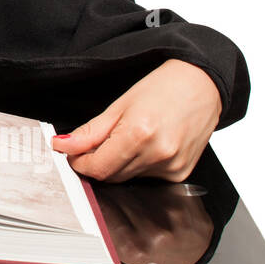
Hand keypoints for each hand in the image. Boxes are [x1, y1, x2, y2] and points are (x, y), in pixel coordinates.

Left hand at [50, 59, 221, 182]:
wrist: (202, 85)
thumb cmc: (162, 88)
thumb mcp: (118, 105)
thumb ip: (89, 132)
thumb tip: (62, 146)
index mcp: (138, 134)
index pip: (97, 168)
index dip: (79, 162)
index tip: (72, 153)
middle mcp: (157, 155)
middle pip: (111, 175)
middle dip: (97, 162)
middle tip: (97, 142)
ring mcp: (172, 167)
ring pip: (128, 178)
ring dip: (118, 164)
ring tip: (129, 136)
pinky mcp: (180, 174)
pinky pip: (147, 178)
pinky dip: (138, 166)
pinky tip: (147, 145)